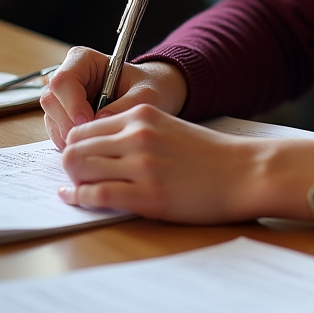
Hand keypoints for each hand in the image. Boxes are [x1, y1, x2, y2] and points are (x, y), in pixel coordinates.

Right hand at [41, 47, 187, 149]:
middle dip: (68, 123)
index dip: (71, 102)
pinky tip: (89, 145)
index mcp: (85, 60)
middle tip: (90, 138)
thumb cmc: (150, 87)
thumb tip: (100, 120)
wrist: (152, 95)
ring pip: (51, 118)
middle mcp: (70, 76)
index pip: (64, 80)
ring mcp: (64, 97)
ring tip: (93, 143)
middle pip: (51, 100)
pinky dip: (69, 141)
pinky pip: (57, 131)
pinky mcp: (64, 116)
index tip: (87, 120)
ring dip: (68, 135)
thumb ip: (125, 104)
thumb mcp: (146, 94)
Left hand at [59, 105, 313, 223]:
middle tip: (76, 175)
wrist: (245, 172)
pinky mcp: (146, 195)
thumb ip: (136, 133)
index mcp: (144, 114)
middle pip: (74, 147)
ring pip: (79, 169)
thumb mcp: (171, 129)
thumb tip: (95, 149)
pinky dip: (79, 198)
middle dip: (68, 163)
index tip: (79, 157)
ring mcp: (142, 166)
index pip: (85, 126)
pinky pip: (96, 195)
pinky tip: (76, 198)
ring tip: (78, 187)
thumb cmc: (210, 155)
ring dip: (72, 180)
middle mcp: (139, 135)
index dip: (75, 144)